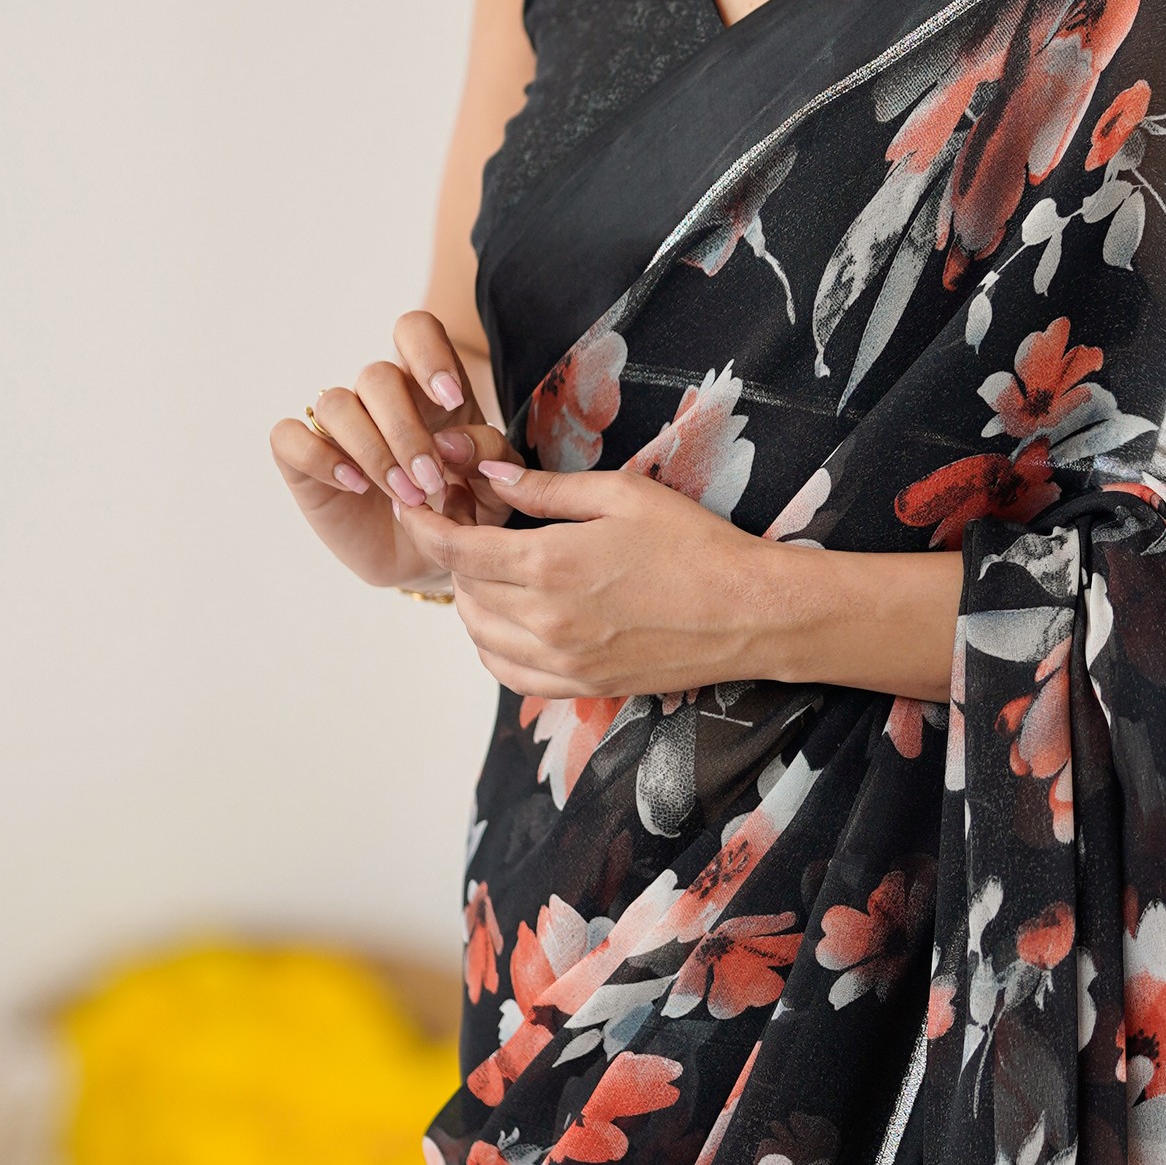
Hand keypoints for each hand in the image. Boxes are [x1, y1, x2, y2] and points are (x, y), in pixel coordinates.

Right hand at [268, 308, 522, 594]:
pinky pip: (289, 437)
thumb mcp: (496, 487)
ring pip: (335, 403)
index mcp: (427, 387)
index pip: (414, 331)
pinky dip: (320, 458)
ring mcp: (337, 427)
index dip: (428, 354)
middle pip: (376, 375)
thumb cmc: (463, 509)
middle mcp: (378, 398)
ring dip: (372, 451)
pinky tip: (355, 486)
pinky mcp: (302, 459)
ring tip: (404, 496)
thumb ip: (490, 455)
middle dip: (405, 431)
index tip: (451, 401)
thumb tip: (452, 442)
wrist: (425, 559)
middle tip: (430, 480)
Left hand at [441, 466, 963, 705]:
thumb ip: (548, 490)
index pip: (458, 550)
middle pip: (465, 591)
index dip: (427, 525)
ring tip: (486, 569)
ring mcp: (563, 661)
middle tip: (462, 524)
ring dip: (470, 601)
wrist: (750, 614)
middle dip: (452, 555)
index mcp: (549, 566)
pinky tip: (505, 622)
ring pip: (480, 636)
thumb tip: (492, 479)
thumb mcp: (623, 495)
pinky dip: (492, 647)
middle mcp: (545, 622)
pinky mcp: (583, 685)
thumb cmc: (696, 545)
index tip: (416, 505)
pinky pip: (510, 675)